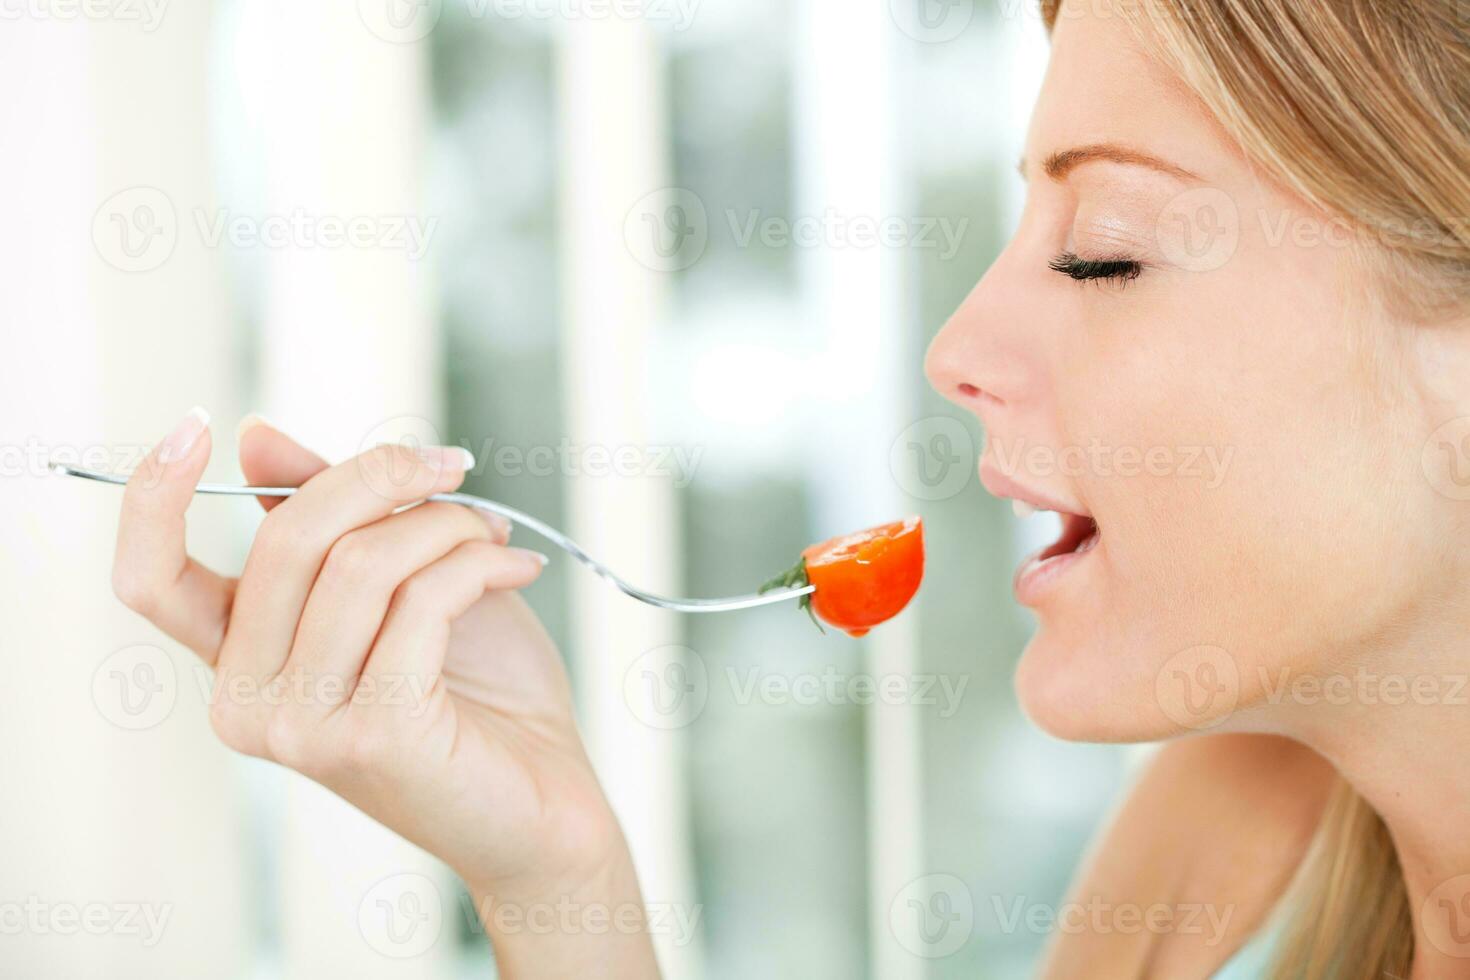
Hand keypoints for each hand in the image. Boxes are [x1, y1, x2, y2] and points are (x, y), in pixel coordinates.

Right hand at [110, 409, 659, 977]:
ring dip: (448, 525)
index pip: (150, 581)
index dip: (152, 498)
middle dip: (381, 476)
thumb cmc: (475, 689)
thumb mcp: (396, 580)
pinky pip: (423, 599)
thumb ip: (327, 516)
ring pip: (363, 562)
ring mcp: (304, 726)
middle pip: (285, 540)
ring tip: (494, 536)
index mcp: (238, 661)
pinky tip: (517, 570)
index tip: (196, 425)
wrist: (544, 801)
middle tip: (452, 467)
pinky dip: (481, 563)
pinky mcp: (373, 735)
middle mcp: (248, 702)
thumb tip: (256, 436)